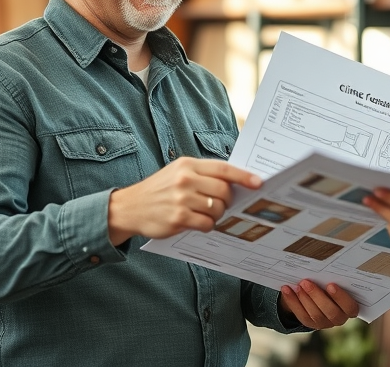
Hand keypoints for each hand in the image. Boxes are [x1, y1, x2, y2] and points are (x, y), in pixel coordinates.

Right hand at [107, 157, 260, 243]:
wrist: (130, 206)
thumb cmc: (159, 189)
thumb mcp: (178, 172)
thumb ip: (203, 174)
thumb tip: (235, 182)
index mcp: (188, 165)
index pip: (223, 168)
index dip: (244, 176)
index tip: (259, 183)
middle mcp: (185, 179)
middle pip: (224, 190)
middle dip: (228, 200)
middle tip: (222, 204)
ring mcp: (182, 199)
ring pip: (217, 209)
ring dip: (217, 214)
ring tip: (205, 213)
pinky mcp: (178, 218)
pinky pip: (206, 224)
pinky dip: (207, 225)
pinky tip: (198, 223)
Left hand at [278, 279, 358, 329]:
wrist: (317, 295)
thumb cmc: (329, 284)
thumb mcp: (334, 280)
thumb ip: (333, 278)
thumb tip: (324, 266)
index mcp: (349, 308)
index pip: (350, 307)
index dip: (341, 297)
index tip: (330, 285)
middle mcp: (339, 318)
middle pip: (331, 312)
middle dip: (317, 296)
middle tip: (306, 282)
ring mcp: (324, 323)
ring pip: (315, 314)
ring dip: (304, 298)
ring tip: (297, 285)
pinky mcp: (310, 324)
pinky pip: (301, 315)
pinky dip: (293, 301)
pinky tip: (287, 290)